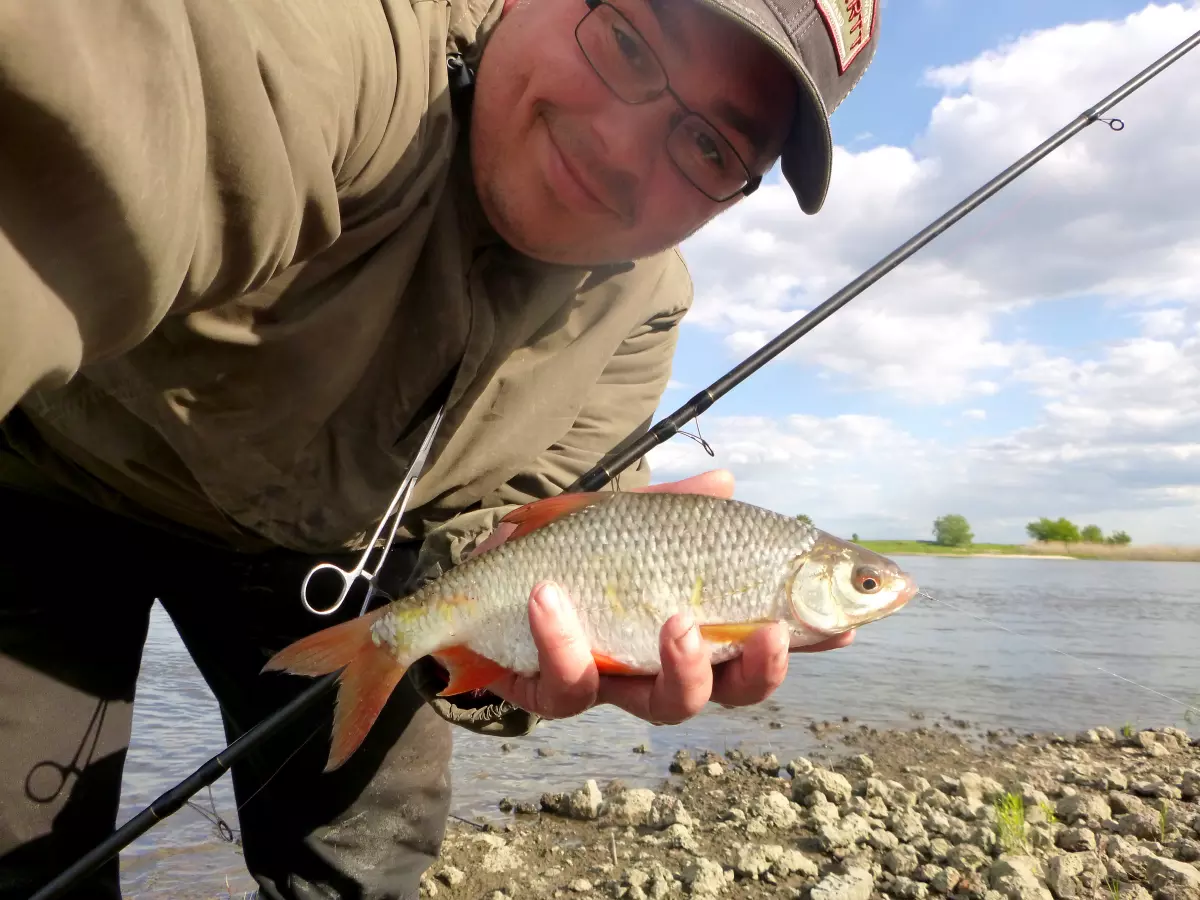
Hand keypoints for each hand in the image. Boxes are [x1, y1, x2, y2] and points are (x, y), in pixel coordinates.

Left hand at [473, 470, 853, 723]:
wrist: (481, 583)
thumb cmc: (567, 553)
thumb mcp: (623, 518)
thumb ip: (672, 503)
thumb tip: (727, 482)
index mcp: (688, 625)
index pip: (758, 641)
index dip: (806, 641)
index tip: (852, 627)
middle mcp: (657, 665)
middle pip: (727, 691)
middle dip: (760, 670)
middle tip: (772, 634)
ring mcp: (609, 683)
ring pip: (662, 704)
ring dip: (679, 665)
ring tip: (674, 620)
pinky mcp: (549, 690)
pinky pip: (564, 682)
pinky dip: (560, 637)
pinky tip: (549, 596)